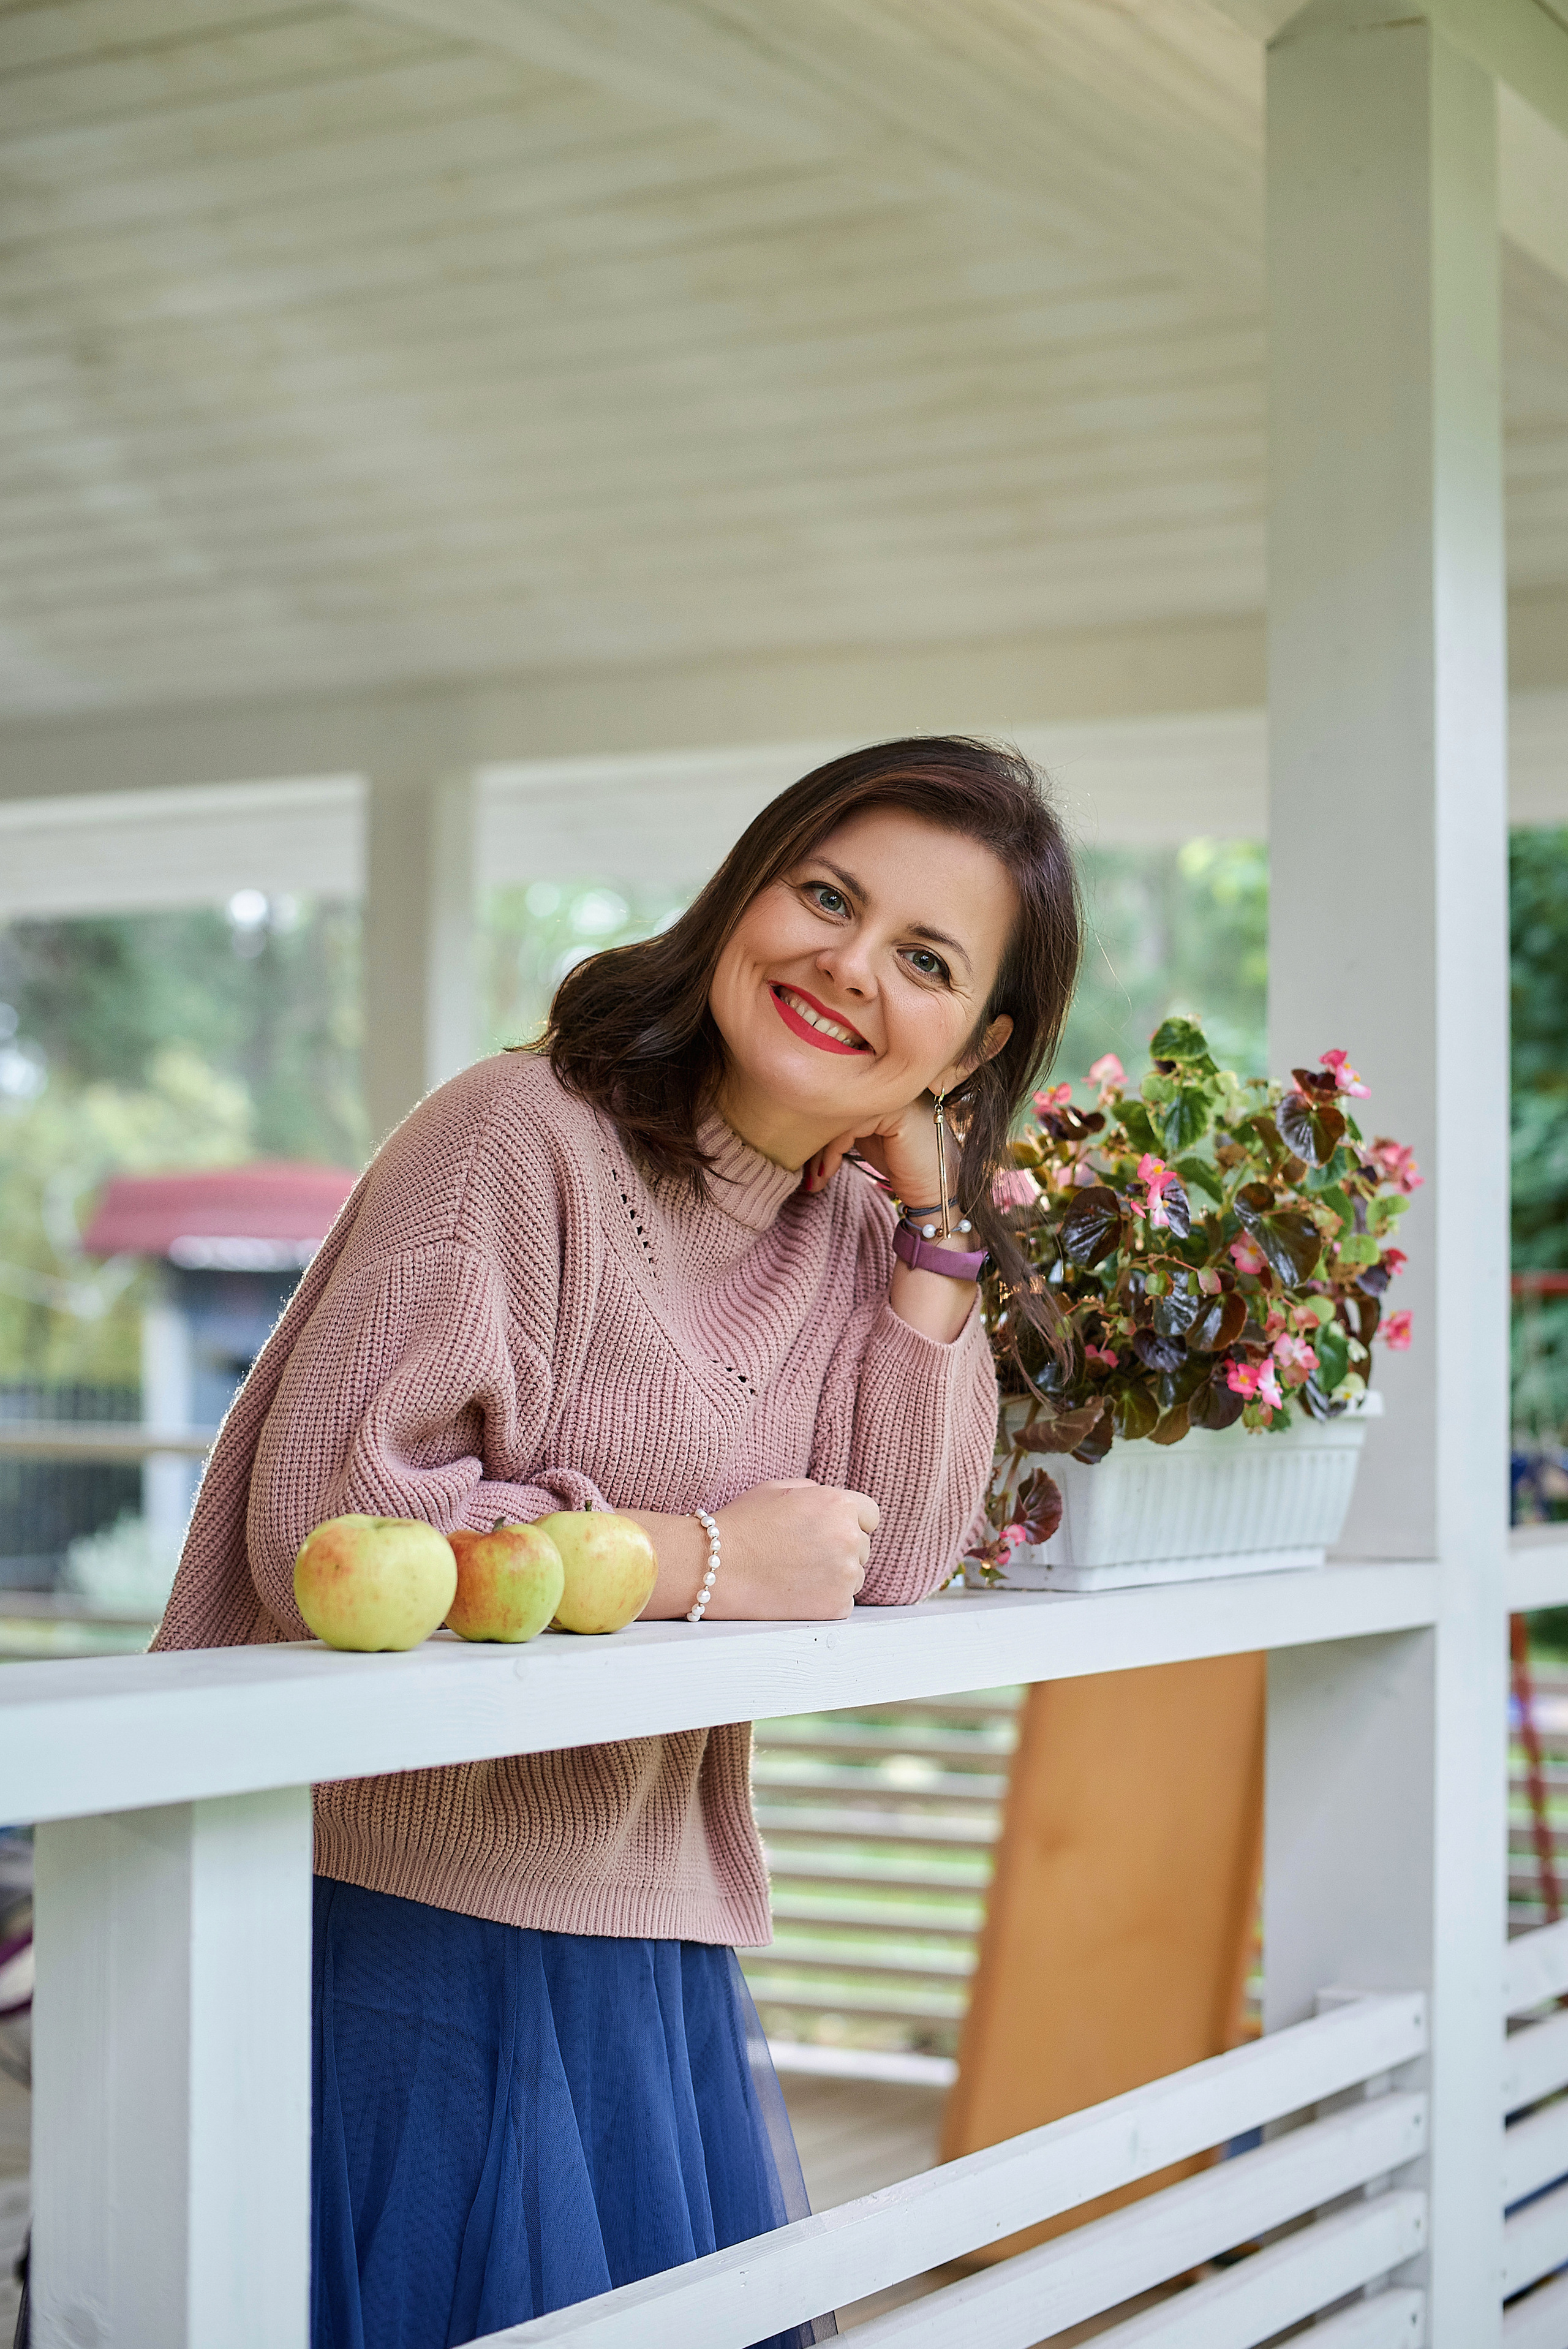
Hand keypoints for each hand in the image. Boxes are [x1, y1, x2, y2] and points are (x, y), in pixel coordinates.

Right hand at [626, 1482, 878, 1620]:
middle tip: (803, 1553)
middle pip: (862, 1545)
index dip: (850, 1521)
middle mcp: (850, 1538)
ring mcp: (845, 1575)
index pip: (870, 1515)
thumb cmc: (743, 1524)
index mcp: (839, 1504)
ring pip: (855, 1575)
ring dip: (836, 1574)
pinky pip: (844, 1601)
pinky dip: (826, 1599)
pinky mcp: (837, 1607)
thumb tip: (835, 1503)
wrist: (717, 1568)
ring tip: (796, 1572)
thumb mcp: (779, 1488)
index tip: (830, 1530)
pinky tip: (797, 1591)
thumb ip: (816, 1492)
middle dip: (840, 1548)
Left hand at [802, 1092, 952, 1211]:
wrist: (936, 1190)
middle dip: (814, 1139)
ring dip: (821, 1149)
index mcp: (882, 1082)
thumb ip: (843, 1121)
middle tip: (806, 1172)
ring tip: (816, 1177)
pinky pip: (850, 1125)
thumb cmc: (903, 1164)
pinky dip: (832, 1151)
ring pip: (840, 1112)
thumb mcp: (867, 1136)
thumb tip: (797, 1124)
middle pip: (835, 1100)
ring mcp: (896, 1092)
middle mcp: (890, 1081)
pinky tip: (828, 1172)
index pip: (837, 1094)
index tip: (806, 1161)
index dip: (814, 1126)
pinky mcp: (896, 1110)